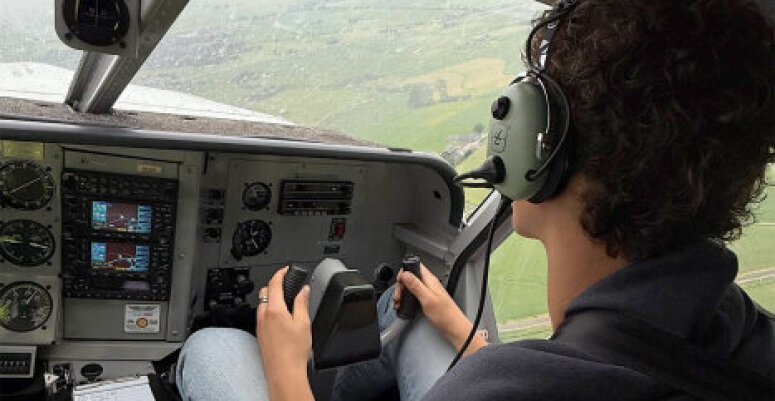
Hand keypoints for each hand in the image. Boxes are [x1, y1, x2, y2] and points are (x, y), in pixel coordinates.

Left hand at [256, 267, 313, 400]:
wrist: (283, 372)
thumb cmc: (293, 351)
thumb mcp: (304, 323)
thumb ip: (302, 303)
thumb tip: (303, 290)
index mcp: (274, 309)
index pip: (274, 283)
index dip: (281, 273)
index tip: (286, 270)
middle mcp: (263, 315)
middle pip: (265, 291)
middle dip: (275, 284)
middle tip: (288, 284)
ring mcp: (259, 325)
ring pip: (263, 303)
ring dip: (272, 297)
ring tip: (287, 302)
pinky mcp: (260, 334)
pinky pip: (262, 315)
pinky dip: (270, 309)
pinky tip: (282, 317)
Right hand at [394, 263, 486, 354]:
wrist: (454, 328)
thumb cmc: (445, 315)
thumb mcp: (427, 299)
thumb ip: (416, 285)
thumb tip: (405, 274)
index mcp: (430, 280)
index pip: (415, 266)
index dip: (404, 271)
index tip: (399, 282)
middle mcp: (429, 284)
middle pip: (410, 277)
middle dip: (401, 286)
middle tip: (398, 297)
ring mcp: (427, 292)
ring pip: (410, 286)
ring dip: (402, 293)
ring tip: (399, 302)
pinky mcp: (426, 299)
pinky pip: (413, 295)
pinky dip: (406, 299)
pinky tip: (403, 305)